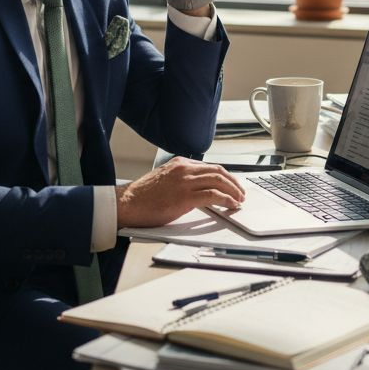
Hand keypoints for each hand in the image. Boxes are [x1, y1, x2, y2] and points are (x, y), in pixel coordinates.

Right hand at [116, 157, 244, 227]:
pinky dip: (226, 200)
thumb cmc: (142, 196)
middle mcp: (184, 169)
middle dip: (234, 183)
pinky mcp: (184, 197)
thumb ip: (181, 180)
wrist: (127, 204)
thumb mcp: (164, 180)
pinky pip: (213, 195)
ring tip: (239, 201)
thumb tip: (198, 190)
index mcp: (179, 163)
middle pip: (218, 171)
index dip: (225, 177)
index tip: (232, 185)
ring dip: (233, 191)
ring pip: (219, 181)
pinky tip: (230, 205)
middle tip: (241, 193)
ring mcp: (184, 182)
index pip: (210, 166)